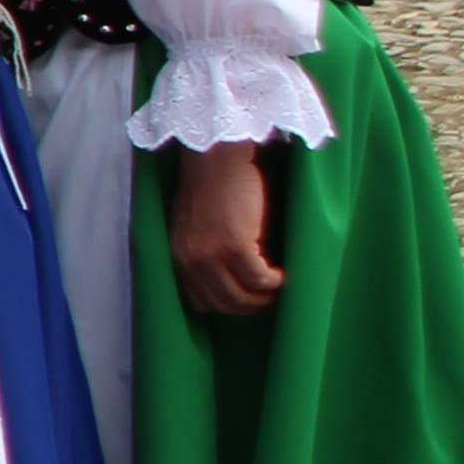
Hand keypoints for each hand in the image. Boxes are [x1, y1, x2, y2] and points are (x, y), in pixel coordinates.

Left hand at [171, 140, 286, 315]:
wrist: (217, 156)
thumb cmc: (214, 185)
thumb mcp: (198, 226)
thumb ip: (208, 252)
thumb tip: (237, 280)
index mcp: (177, 256)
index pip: (200, 302)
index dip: (228, 306)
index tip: (249, 300)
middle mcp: (189, 260)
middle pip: (223, 304)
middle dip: (251, 307)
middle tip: (274, 299)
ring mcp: (210, 255)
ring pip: (243, 297)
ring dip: (266, 298)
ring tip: (281, 288)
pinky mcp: (234, 246)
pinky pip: (260, 279)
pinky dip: (276, 282)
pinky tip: (286, 275)